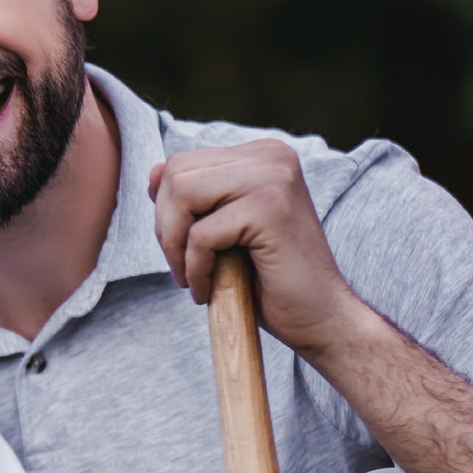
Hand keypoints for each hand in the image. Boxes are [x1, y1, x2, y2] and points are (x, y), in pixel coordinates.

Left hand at [148, 139, 360, 358]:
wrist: (319, 317)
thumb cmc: (269, 279)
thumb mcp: (222, 229)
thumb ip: (193, 199)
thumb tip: (153, 171)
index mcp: (261, 155)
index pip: (181, 163)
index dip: (166, 211)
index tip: (182, 248)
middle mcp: (271, 156)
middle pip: (176, 174)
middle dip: (165, 228)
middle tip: (183, 267)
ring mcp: (274, 177)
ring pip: (182, 196)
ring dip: (174, 247)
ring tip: (192, 278)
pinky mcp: (270, 209)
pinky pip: (200, 235)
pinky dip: (194, 269)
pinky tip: (208, 291)